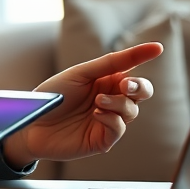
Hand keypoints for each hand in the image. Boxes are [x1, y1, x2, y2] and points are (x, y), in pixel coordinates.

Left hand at [1, 43, 162, 167]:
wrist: (32, 123)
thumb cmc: (52, 96)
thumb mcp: (80, 73)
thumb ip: (108, 64)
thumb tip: (136, 53)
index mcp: (105, 81)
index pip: (131, 69)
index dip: (143, 57)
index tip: (157, 48)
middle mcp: (110, 100)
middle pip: (141, 92)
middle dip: (140, 87)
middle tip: (126, 86)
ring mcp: (107, 120)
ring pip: (132, 110)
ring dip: (119, 103)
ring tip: (98, 101)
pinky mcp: (102, 140)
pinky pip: (119, 129)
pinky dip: (112, 119)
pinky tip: (96, 114)